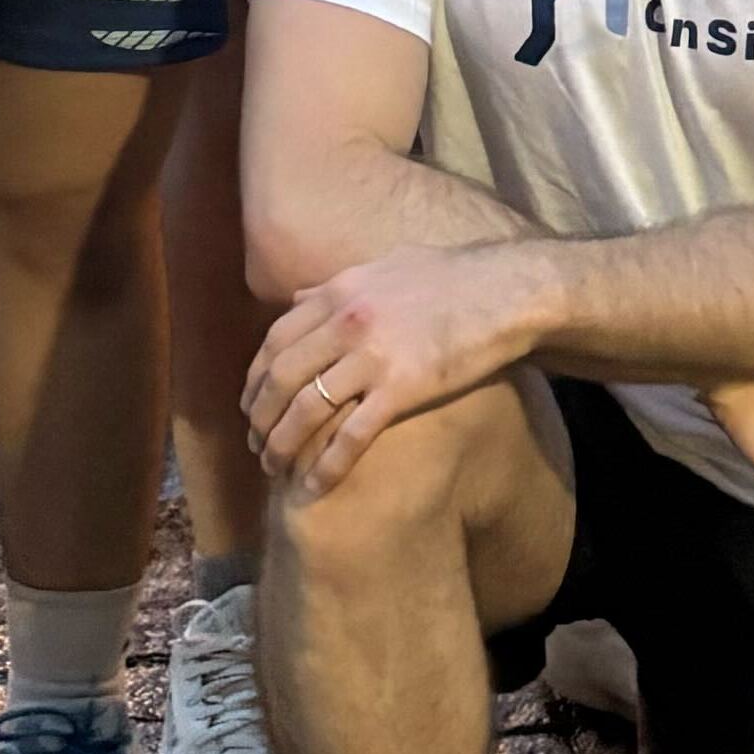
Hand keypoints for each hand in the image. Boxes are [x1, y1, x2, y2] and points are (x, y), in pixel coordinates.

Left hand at [245, 244, 539, 496]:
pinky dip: (325, 466)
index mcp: (339, 292)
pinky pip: (349, 436)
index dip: (254, 377)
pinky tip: (312, 487)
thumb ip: (337, 282)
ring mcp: (371, 357)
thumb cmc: (453, 278)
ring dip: (281, 445)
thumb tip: (300, 295)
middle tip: (254, 444)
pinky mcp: (400, 390)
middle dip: (259, 417)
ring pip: (304, 410)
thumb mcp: (385, 265)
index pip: (275, 340)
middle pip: (280, 378)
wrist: (505, 293)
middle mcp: (345, 323)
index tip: (248, 404)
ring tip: (272, 468)